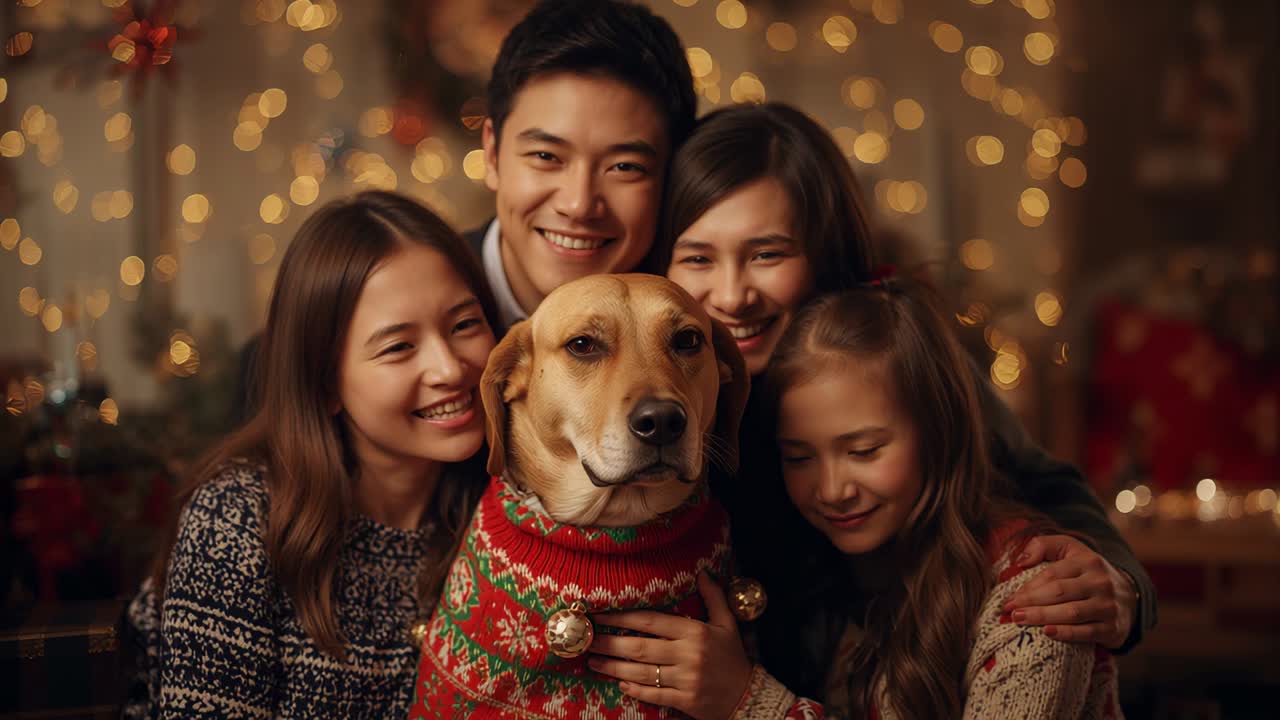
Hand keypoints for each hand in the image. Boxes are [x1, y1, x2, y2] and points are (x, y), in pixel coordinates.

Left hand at [588, 573, 753, 719]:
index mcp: (695, 632)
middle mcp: (688, 654)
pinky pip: (654, 695)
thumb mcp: (728, 623)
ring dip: (614, 667)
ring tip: (593, 662)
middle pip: (640, 647)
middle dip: (610, 642)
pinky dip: (635, 690)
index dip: (622, 617)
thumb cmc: (733, 657)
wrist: (748, 695)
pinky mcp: (685, 701)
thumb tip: (701, 572)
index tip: (600, 615)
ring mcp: (686, 679)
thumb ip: (713, 597)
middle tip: (587, 640)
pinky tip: (620, 684)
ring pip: (642, 672)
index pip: (651, 621)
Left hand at [1003, 534, 1136, 648]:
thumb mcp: (1069, 549)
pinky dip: (1066, 634)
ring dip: (1042, 617)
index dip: (1028, 587)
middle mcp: (1100, 582)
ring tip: (1020, 620)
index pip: (1052, 574)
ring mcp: (1108, 606)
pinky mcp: (1113, 628)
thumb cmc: (1087, 572)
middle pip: (1059, 593)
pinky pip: (1087, 632)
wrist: (1127, 596)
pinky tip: (1047, 633)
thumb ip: (1043, 546)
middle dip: (1031, 602)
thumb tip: (1021, 561)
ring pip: (1071, 612)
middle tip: (1010, 611)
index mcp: (1088, 561)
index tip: (1009, 598)